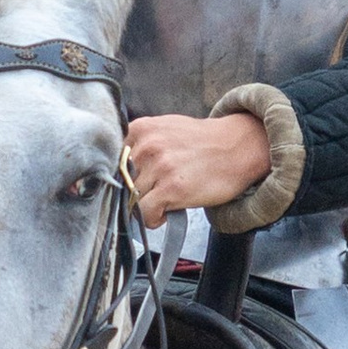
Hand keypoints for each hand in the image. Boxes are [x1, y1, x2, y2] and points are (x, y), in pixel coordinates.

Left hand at [127, 113, 271, 224]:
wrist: (238, 147)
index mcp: (141, 129)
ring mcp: (159, 166)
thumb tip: (116, 170)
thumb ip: (138, 144)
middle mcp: (147, 145)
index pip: (109, 161)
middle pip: (121, 183)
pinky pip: (145, 213)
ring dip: (144, 208)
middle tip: (151, 195)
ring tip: (163, 202)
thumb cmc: (201, 143)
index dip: (115, 179)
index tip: (124, 187)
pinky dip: (152, 219)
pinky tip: (166, 213)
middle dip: (132, 194)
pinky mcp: (172, 188)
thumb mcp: (164, 130)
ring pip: (131, 199)